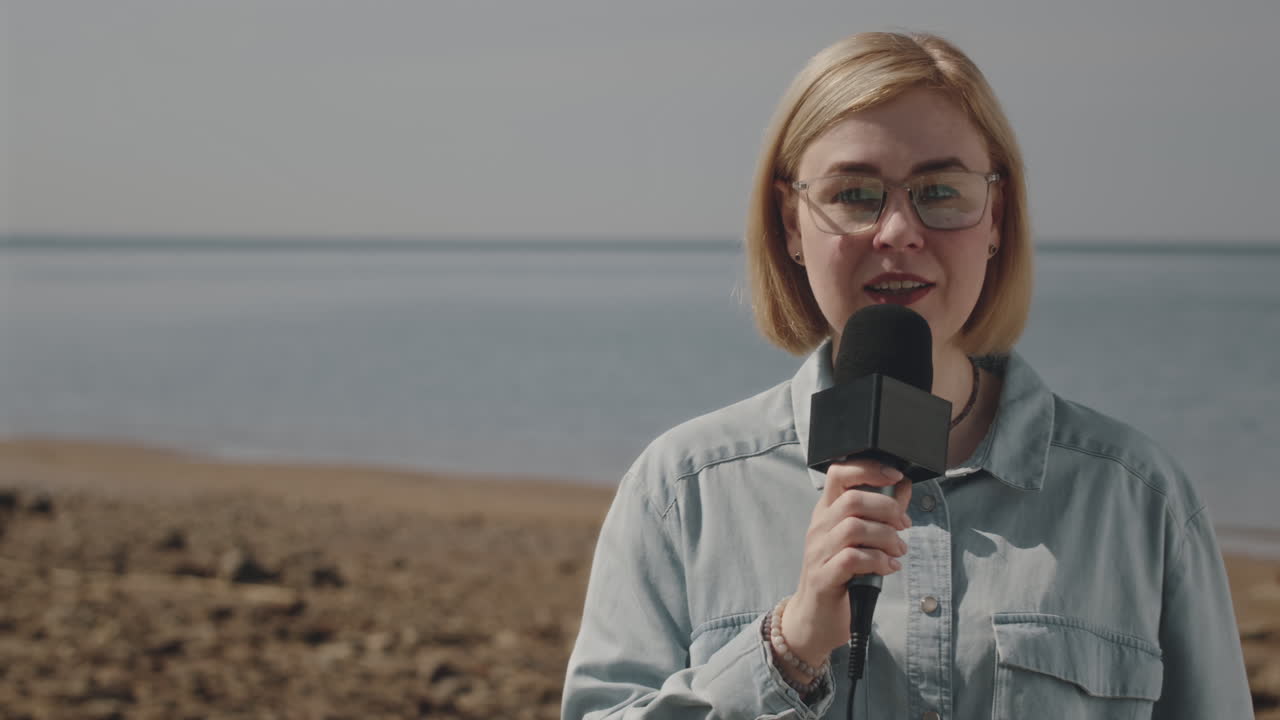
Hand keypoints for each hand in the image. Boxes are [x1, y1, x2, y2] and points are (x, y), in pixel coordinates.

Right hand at [780, 459, 911, 667]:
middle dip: (887, 509)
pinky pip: (852, 559)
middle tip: (904, 526)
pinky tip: (889, 568)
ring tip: (898, 551)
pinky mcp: (823, 577)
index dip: (868, 468)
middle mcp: (819, 528)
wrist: (815, 618)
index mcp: (827, 513)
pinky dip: (878, 561)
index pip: (839, 473)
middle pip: (852, 499)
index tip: (895, 477)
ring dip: (886, 537)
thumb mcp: (860, 540)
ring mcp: (818, 552)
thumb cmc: (841, 575)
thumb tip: (902, 487)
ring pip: (854, 527)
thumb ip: (880, 514)